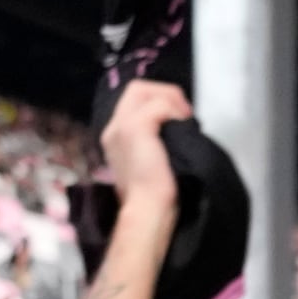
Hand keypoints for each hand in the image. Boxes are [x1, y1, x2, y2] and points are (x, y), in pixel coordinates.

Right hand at [99, 79, 193, 228]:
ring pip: (145, 90)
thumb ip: (152, 142)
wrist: (146, 209)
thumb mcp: (147, 162)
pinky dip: (174, 111)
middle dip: (164, 94)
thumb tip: (174, 128)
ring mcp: (121, 126)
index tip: (178, 120)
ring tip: (185, 120)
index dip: (158, 102)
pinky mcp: (135, 127)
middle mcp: (113, 128)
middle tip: (184, 115)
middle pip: (136, 89)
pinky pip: (158, 104)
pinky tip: (183, 126)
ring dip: (171, 101)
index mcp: (114, 137)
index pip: (133, 101)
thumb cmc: (151, 196)